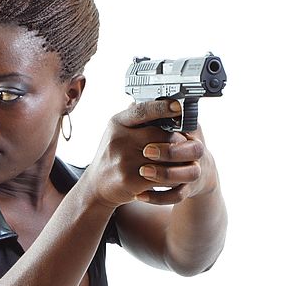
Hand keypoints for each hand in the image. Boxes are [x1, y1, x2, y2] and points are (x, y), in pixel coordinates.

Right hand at [85, 100, 216, 207]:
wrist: (97, 186)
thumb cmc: (113, 155)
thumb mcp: (117, 132)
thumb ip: (136, 118)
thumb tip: (158, 99)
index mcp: (117, 124)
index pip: (142, 111)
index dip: (162, 107)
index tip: (178, 106)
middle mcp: (119, 140)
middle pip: (160, 135)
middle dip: (178, 139)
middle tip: (187, 142)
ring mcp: (124, 160)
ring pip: (164, 157)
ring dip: (178, 160)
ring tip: (184, 159)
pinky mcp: (130, 180)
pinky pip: (161, 177)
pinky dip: (171, 177)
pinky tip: (175, 176)